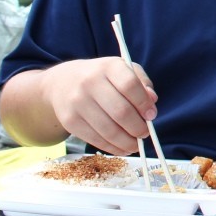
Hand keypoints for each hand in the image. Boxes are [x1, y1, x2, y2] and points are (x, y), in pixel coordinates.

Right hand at [43, 58, 157, 155]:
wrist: (63, 83)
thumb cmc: (103, 77)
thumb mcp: (124, 70)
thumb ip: (142, 83)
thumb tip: (152, 101)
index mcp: (108, 67)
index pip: (129, 85)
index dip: (143, 103)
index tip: (151, 115)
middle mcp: (90, 83)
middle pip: (120, 111)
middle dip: (138, 127)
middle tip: (145, 133)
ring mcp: (77, 103)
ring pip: (108, 130)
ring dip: (127, 142)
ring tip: (136, 144)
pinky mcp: (69, 121)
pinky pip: (95, 140)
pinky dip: (113, 148)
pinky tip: (122, 148)